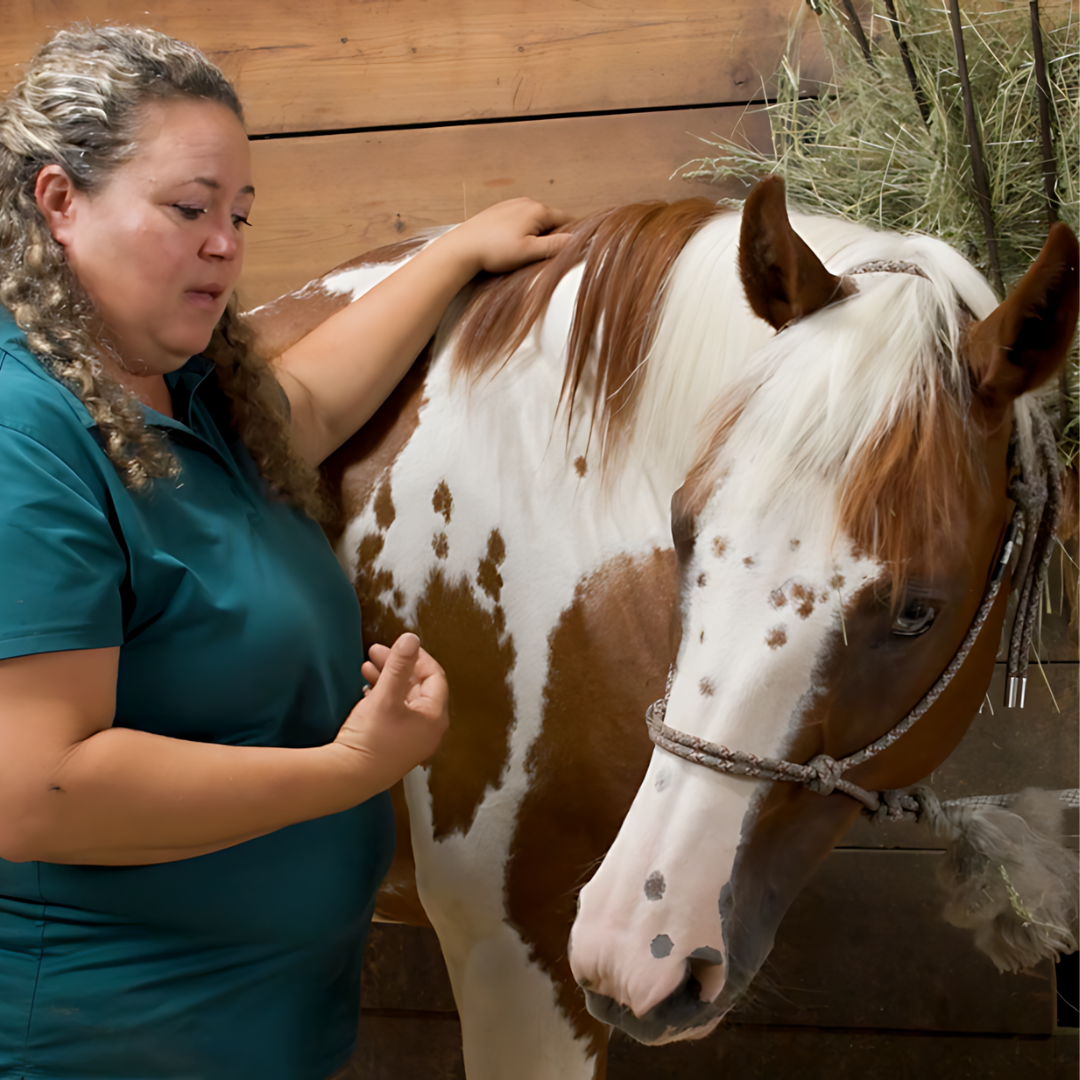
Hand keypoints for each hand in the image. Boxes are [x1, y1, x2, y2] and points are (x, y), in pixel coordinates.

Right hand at [332, 633, 448, 791]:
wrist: (348, 776)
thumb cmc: (372, 738)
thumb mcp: (386, 695)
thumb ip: (399, 665)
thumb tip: (412, 638)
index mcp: (434, 717)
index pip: (435, 676)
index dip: (417, 657)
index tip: (398, 645)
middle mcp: (428, 728)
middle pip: (418, 686)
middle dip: (397, 666)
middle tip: (375, 652)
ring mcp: (411, 737)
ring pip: (403, 697)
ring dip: (387, 679)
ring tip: (366, 666)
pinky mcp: (394, 743)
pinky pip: (394, 711)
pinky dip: (382, 695)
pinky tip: (366, 687)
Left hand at [443, 197, 573, 275]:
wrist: (463, 248)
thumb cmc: (495, 251)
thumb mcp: (530, 252)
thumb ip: (555, 246)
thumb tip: (577, 240)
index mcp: (538, 210)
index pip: (566, 219)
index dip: (572, 233)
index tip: (573, 248)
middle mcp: (526, 202)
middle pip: (551, 219)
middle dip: (553, 235)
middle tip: (546, 255)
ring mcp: (512, 205)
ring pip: (535, 220)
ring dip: (537, 234)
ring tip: (528, 252)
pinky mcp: (500, 211)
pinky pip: (521, 220)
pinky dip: (523, 231)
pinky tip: (514, 245)